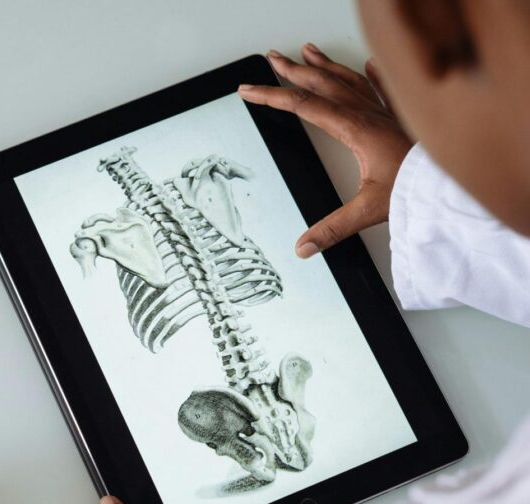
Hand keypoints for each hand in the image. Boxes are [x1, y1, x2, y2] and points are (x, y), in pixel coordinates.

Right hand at [239, 44, 412, 257]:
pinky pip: (383, 87)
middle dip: (292, 70)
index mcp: (354, 129)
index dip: (271, 96)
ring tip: (308, 53)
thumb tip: (303, 247)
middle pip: (322, 83)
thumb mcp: (369, 210)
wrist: (456, 179)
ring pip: (348, 79)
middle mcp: (368, 114)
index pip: (303, 105)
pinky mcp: (401, 118)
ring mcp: (385, 112)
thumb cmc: (420, 186)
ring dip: (325, 65)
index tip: (249, 90)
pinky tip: (369, 64)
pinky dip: (372, 73)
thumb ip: (333, 229)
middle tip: (272, 59)